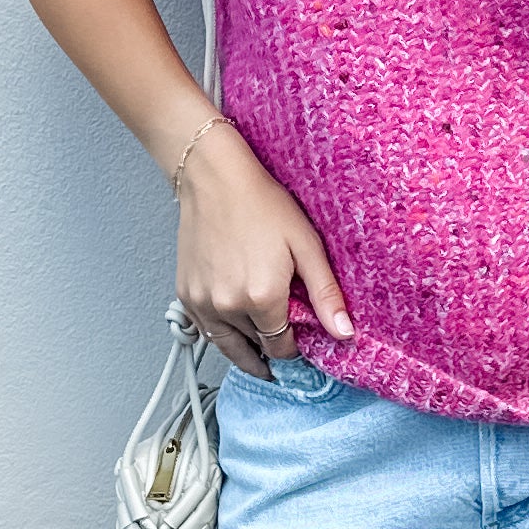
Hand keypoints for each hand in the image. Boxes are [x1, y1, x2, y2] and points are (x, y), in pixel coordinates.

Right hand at [173, 122, 353, 378]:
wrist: (215, 178)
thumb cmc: (261, 203)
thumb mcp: (306, 246)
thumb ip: (325, 295)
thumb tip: (343, 333)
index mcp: (262, 298)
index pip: (281, 348)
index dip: (294, 347)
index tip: (299, 338)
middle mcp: (228, 306)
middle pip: (255, 350)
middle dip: (271, 346)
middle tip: (282, 337)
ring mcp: (202, 303)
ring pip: (227, 347)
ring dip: (245, 347)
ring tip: (260, 341)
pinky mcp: (186, 294)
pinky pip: (205, 330)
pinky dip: (221, 332)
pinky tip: (235, 321)